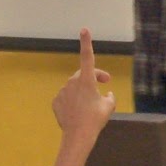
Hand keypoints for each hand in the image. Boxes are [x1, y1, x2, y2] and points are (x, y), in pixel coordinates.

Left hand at [52, 29, 115, 165]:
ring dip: (83, 91)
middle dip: (94, 77)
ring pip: (75, 87)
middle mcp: (72, 82)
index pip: (87, 57)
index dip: (86, 42)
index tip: (84, 30)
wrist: (77, 136)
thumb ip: (109, 97)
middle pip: (84, 74)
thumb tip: (107, 95)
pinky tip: (77, 112)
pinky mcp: (56, 101)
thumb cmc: (95, 120)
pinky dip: (72, 101)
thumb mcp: (109, 107)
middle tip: (105, 83)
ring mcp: (62, 91)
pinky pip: (66, 97)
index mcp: (86, 80)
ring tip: (90, 107)